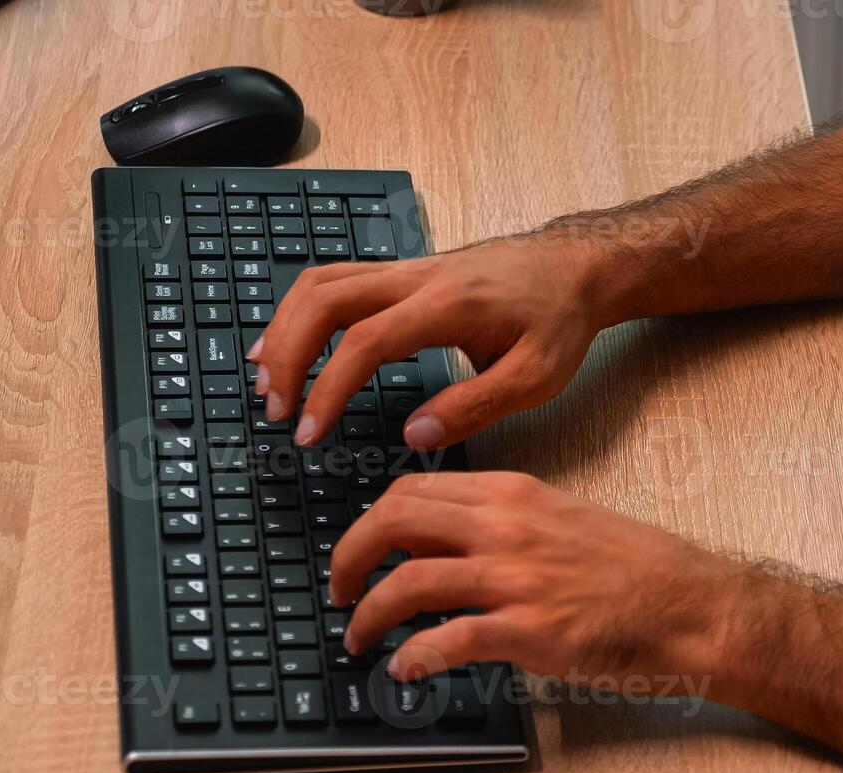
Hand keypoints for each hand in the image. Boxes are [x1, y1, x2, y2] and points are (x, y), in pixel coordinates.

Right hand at [247, 237, 617, 451]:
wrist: (574, 268)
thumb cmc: (559, 319)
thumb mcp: (536, 377)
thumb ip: (475, 407)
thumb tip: (416, 433)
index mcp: (448, 305)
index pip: (365, 342)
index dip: (328, 387)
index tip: (310, 430)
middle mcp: (418, 278)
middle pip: (324, 298)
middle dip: (288, 354)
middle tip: (277, 408)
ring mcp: (407, 270)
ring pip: (321, 282)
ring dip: (285, 328)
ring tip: (268, 381)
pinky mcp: (403, 274)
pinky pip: (336, 282)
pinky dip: (302, 313)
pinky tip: (291, 345)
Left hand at [331, 472, 757, 686]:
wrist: (694, 606)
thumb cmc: (640, 570)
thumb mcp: (565, 520)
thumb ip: (505, 524)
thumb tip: (448, 545)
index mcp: (514, 494)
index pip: (413, 489)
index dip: (371, 520)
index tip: (361, 548)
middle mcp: (506, 527)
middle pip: (393, 522)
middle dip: (349, 557)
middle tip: (339, 589)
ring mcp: (515, 579)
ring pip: (407, 583)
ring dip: (368, 615)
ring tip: (358, 638)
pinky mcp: (529, 632)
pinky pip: (446, 641)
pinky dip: (412, 658)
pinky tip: (404, 671)